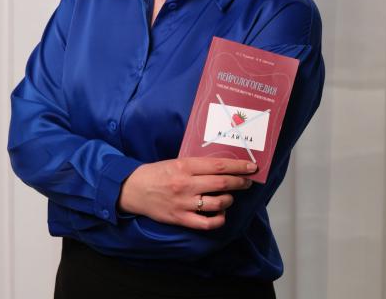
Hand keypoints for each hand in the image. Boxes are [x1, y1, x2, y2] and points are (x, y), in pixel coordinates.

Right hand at [117, 157, 257, 229]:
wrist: (134, 189)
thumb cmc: (157, 173)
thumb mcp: (176, 161)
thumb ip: (197, 165)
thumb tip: (222, 166)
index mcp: (185, 166)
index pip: (219, 166)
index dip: (238, 166)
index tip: (252, 166)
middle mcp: (186, 184)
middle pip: (222, 184)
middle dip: (240, 182)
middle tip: (248, 182)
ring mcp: (184, 203)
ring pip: (217, 204)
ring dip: (229, 200)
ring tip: (230, 197)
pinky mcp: (180, 219)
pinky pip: (206, 223)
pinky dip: (219, 219)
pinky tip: (221, 214)